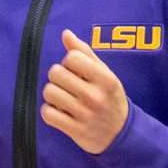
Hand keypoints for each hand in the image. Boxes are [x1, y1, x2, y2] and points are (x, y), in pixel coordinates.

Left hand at [42, 29, 129, 153]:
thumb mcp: (104, 73)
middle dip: (57, 76)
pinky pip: (47, 114)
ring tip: (62, 98)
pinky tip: (59, 111)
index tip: (75, 71)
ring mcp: (85, 115)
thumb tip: (66, 34)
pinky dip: (49, 111)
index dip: (68, 61)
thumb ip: (85, 52)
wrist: (120, 134)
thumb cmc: (109, 97)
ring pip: (49, 92)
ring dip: (52, 94)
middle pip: (56, 73)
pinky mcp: (75, 130)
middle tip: (66, 84)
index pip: (72, 57)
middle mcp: (96, 97)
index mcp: (106, 79)